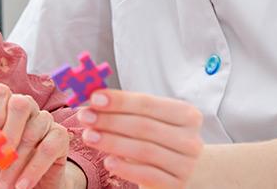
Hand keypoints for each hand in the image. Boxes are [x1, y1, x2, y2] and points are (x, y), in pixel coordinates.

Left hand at [0, 82, 73, 188]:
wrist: (29, 187)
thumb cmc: (2, 167)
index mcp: (5, 104)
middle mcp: (27, 106)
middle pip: (20, 104)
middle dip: (6, 135)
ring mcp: (45, 119)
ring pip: (32, 132)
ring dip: (15, 163)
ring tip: (3, 186)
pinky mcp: (60, 136)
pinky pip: (48, 148)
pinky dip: (33, 169)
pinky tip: (22, 185)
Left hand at [77, 89, 202, 188]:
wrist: (175, 170)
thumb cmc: (156, 139)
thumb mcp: (147, 119)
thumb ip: (126, 108)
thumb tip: (95, 97)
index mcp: (187, 114)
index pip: (148, 104)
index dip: (119, 101)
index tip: (94, 98)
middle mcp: (191, 139)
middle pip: (144, 126)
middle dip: (110, 121)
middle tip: (85, 117)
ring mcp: (186, 164)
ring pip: (144, 150)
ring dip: (112, 142)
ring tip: (89, 137)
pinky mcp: (177, 184)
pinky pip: (148, 174)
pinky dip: (126, 168)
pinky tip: (108, 161)